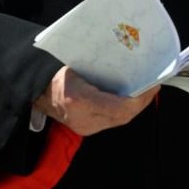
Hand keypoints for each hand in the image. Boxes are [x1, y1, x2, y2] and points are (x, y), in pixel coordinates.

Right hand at [33, 67, 158, 136]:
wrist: (35, 90)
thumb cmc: (53, 74)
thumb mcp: (74, 64)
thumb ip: (99, 67)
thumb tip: (124, 60)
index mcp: (79, 101)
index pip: (120, 108)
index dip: (141, 98)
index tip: (153, 84)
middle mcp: (83, 119)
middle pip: (123, 117)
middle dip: (142, 102)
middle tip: (153, 85)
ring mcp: (84, 126)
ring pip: (119, 120)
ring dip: (135, 106)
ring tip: (145, 90)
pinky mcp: (85, 127)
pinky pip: (111, 120)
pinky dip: (123, 109)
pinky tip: (130, 97)